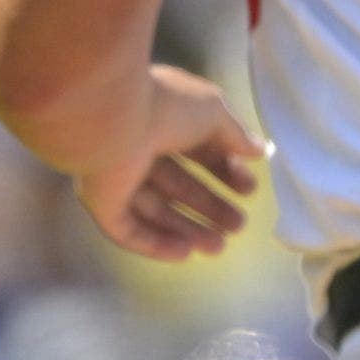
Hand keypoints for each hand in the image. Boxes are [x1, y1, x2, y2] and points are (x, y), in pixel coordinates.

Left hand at [73, 64, 265, 259]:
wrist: (113, 118)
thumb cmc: (167, 105)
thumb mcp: (214, 113)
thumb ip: (235, 134)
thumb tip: (259, 151)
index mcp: (164, 122)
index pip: (198, 153)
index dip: (225, 172)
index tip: (250, 190)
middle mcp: (139, 150)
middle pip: (179, 186)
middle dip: (210, 207)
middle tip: (239, 225)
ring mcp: (116, 179)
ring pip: (156, 212)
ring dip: (187, 230)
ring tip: (219, 247)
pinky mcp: (101, 204)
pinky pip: (129, 230)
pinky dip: (155, 243)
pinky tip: (184, 254)